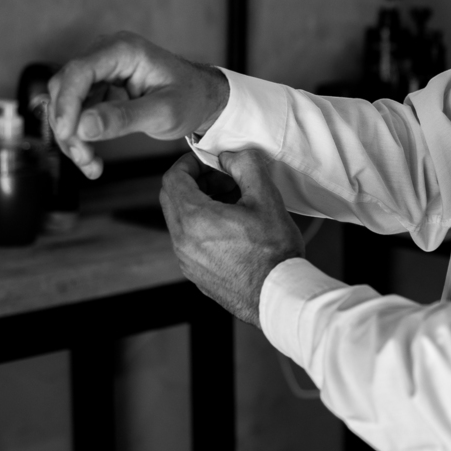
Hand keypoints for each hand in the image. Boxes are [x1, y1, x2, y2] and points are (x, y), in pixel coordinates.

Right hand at [48, 31, 228, 178]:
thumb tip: (83, 126)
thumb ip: (124, 118)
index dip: (66, 103)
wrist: (202, 99)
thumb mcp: (164, 112)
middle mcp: (106, 54)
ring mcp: (101, 70)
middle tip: (82, 157)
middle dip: (68, 125)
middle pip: (66, 87)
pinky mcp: (99, 87)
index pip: (80, 71)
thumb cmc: (190, 98)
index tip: (67, 133)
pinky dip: (80, 136)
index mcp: (124, 50)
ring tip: (90, 164)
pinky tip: (92, 159)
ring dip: (72, 136)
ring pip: (67, 103)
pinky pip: (77, 112)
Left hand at [160, 150, 303, 326]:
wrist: (277, 295)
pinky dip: (204, 225)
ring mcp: (187, 260)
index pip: (173, 178)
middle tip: (224, 179)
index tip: (208, 159)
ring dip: (201, 204)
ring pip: (181, 220)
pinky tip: (234, 227)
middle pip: (172, 198)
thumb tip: (230, 156)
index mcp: (194, 219)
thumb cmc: (274, 251)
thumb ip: (245, 165)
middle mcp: (182, 241)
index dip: (189, 163)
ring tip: (235, 203)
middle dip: (196, 181)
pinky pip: (189, 240)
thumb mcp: (266, 197)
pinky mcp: (196, 274)